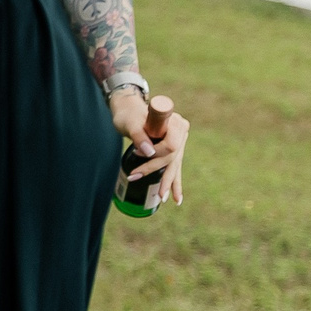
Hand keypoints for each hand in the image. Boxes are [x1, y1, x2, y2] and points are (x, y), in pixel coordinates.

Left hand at [111, 90, 189, 205]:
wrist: (129, 111)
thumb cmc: (129, 115)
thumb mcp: (130, 123)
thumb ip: (139, 135)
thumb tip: (148, 153)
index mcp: (175, 123)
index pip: (171, 145)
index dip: (155, 153)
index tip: (136, 152)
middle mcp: (181, 132)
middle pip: (173, 158)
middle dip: (160, 174)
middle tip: (149, 188)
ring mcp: (180, 142)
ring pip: (175, 166)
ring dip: (169, 184)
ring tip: (166, 200)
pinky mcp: (174, 150)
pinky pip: (175, 168)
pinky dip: (174, 183)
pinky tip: (176, 199)